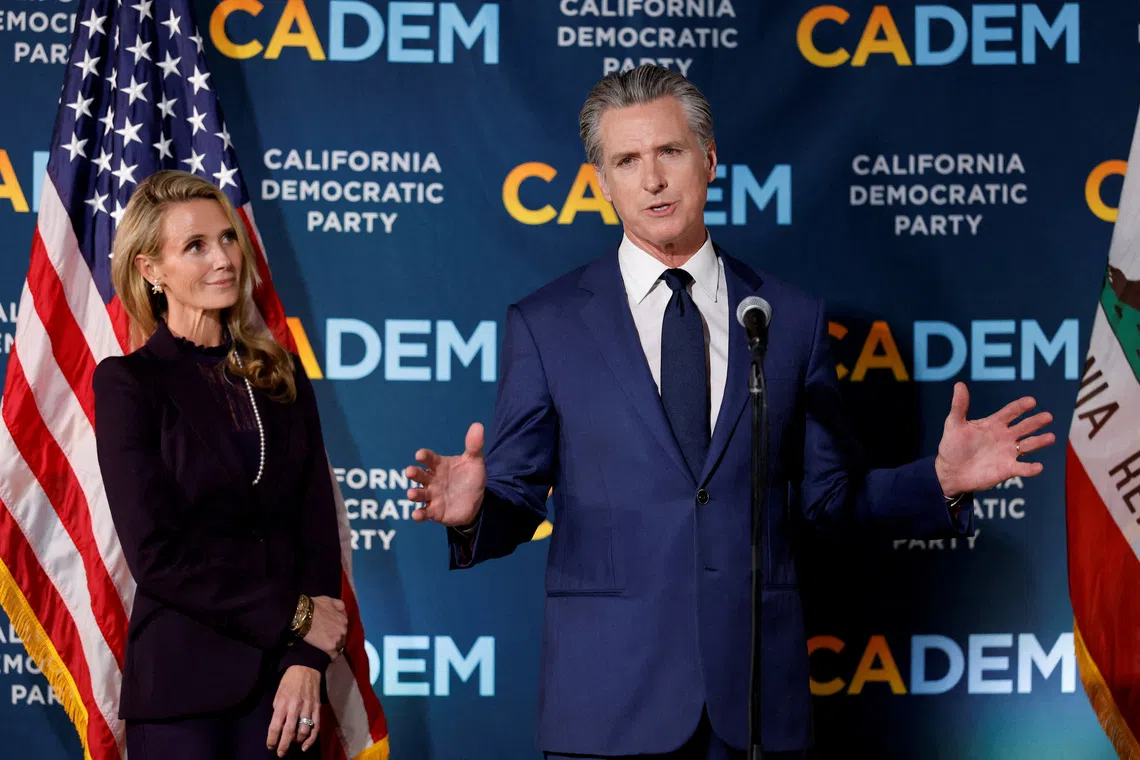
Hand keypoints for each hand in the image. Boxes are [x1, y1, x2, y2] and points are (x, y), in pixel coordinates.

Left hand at [266, 665, 320, 754]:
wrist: (306, 667)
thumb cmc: (289, 681)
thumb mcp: (278, 694)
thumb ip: (279, 711)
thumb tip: (279, 727)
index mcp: (282, 703)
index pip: (275, 726)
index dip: (272, 739)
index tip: (270, 746)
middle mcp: (295, 707)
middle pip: (289, 732)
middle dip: (284, 745)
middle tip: (280, 753)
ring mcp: (307, 707)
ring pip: (303, 731)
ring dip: (297, 741)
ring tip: (293, 742)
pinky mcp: (317, 707)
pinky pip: (315, 727)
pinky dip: (311, 739)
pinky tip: (305, 746)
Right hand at [302, 596, 346, 660]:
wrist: (303, 615)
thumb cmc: (314, 606)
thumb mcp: (329, 600)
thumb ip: (339, 605)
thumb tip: (343, 611)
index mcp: (344, 619)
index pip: (344, 628)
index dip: (338, 631)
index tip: (332, 633)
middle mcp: (343, 629)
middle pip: (343, 637)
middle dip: (337, 639)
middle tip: (328, 641)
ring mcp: (338, 639)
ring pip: (340, 647)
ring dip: (335, 649)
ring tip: (327, 651)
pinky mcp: (330, 647)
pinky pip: (334, 656)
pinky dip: (332, 658)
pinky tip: (328, 658)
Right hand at [406, 422, 486, 526]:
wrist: (477, 501)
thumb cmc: (470, 477)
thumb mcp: (474, 461)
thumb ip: (474, 445)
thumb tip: (478, 425)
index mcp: (439, 465)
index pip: (429, 458)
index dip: (424, 456)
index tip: (420, 454)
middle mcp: (432, 479)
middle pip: (420, 475)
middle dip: (414, 473)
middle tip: (409, 472)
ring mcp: (432, 496)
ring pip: (419, 494)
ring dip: (414, 494)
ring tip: (412, 494)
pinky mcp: (434, 511)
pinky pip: (424, 513)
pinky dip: (419, 514)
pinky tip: (417, 515)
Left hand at [934, 382, 1055, 495]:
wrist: (950, 472)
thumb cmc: (952, 446)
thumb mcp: (954, 424)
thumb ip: (959, 406)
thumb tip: (959, 384)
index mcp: (994, 424)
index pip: (1011, 412)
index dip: (1021, 406)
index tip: (1032, 401)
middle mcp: (1004, 437)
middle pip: (1024, 427)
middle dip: (1036, 422)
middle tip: (1048, 416)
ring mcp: (1007, 453)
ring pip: (1028, 445)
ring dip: (1039, 441)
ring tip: (1051, 437)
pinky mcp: (1007, 469)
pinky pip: (1022, 468)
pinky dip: (1031, 468)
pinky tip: (1038, 466)